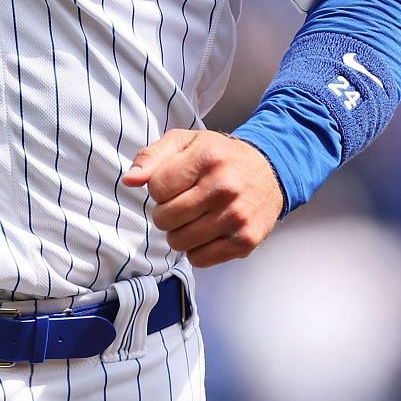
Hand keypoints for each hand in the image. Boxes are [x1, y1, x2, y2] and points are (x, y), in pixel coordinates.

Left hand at [123, 130, 284, 267]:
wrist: (270, 172)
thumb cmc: (220, 156)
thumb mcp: (186, 142)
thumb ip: (152, 156)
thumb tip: (130, 180)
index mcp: (207, 157)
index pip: (156, 187)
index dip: (158, 189)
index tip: (173, 184)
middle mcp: (224, 187)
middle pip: (165, 218)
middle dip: (165, 213)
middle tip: (181, 204)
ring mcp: (237, 216)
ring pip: (179, 242)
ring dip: (179, 233)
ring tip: (192, 218)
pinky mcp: (246, 241)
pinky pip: (200, 259)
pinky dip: (196, 250)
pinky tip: (206, 232)